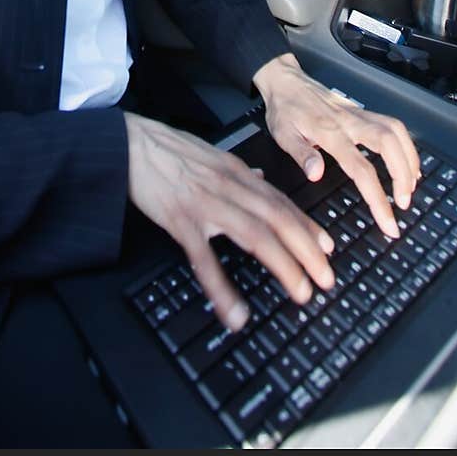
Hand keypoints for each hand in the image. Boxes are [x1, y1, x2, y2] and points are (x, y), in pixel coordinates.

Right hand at [124, 112, 334, 331]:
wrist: (129, 143)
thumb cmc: (167, 150)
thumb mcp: (211, 155)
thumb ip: (238, 172)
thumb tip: (260, 178)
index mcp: (235, 172)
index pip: (280, 201)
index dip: (307, 226)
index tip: (327, 248)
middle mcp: (228, 186)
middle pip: (278, 219)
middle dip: (307, 251)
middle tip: (326, 279)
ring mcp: (206, 203)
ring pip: (255, 235)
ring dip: (284, 266)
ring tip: (301, 292)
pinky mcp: (181, 220)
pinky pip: (206, 259)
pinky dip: (223, 288)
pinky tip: (236, 312)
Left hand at [253, 52, 420, 239]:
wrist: (286, 81)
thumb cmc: (284, 108)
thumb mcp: (283, 134)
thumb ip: (301, 154)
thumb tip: (316, 174)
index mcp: (330, 132)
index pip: (362, 169)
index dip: (378, 198)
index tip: (387, 221)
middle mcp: (350, 122)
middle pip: (389, 145)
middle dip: (403, 176)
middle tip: (404, 203)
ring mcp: (359, 115)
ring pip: (396, 132)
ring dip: (409, 159)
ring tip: (410, 185)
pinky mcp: (362, 112)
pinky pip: (392, 125)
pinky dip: (405, 144)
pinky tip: (406, 161)